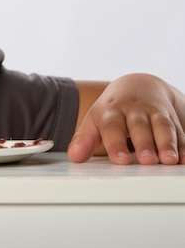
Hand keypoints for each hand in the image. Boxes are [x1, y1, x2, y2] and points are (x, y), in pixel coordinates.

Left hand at [68, 73, 184, 164]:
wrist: (137, 87)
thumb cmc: (112, 110)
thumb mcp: (95, 121)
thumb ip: (84, 139)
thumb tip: (74, 156)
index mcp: (111, 111)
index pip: (112, 126)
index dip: (116, 143)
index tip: (120, 160)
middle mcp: (134, 110)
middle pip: (139, 125)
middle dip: (144, 143)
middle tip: (146, 161)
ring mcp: (154, 113)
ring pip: (162, 126)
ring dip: (167, 143)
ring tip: (169, 160)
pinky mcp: (172, 119)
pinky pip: (180, 131)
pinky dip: (184, 145)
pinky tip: (184, 159)